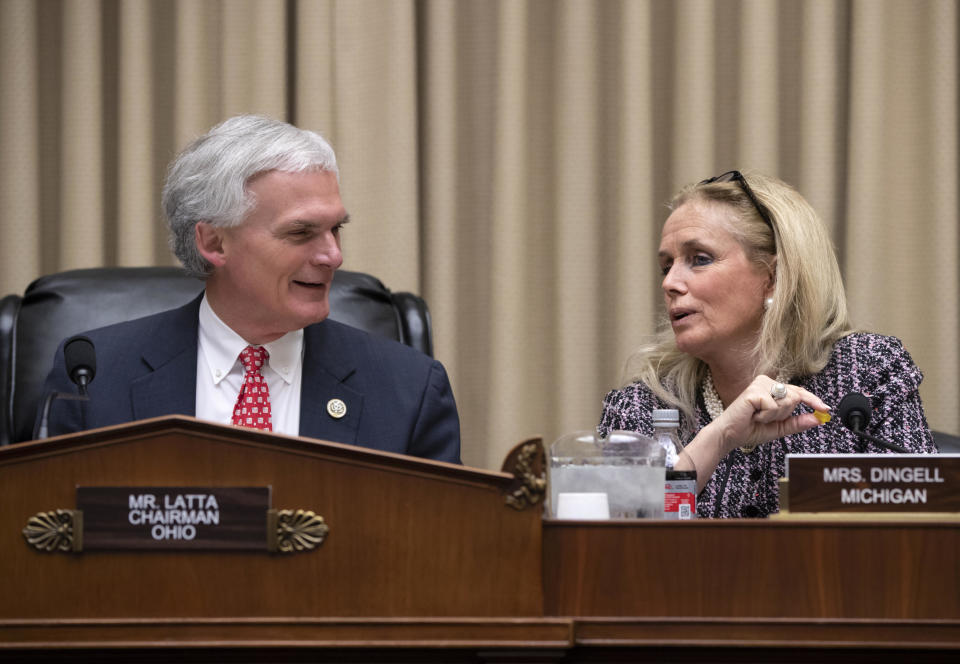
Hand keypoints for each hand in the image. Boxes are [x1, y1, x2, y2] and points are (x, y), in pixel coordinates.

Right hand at [714, 375, 829, 452]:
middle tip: (765, 419)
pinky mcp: (754, 391)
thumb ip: (798, 423)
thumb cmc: (749, 429)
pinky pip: (775, 406)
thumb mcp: (779, 428)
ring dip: (775, 416)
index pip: (798, 391)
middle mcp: (766, 381)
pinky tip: (753, 416)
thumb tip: (817, 419)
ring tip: (758, 416)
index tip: (825, 409)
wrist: (730, 435)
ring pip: (787, 401)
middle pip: (796, 396)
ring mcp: (760, 384)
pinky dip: (767, 416)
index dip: (813, 400)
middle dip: (785, 414)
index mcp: (771, 387)